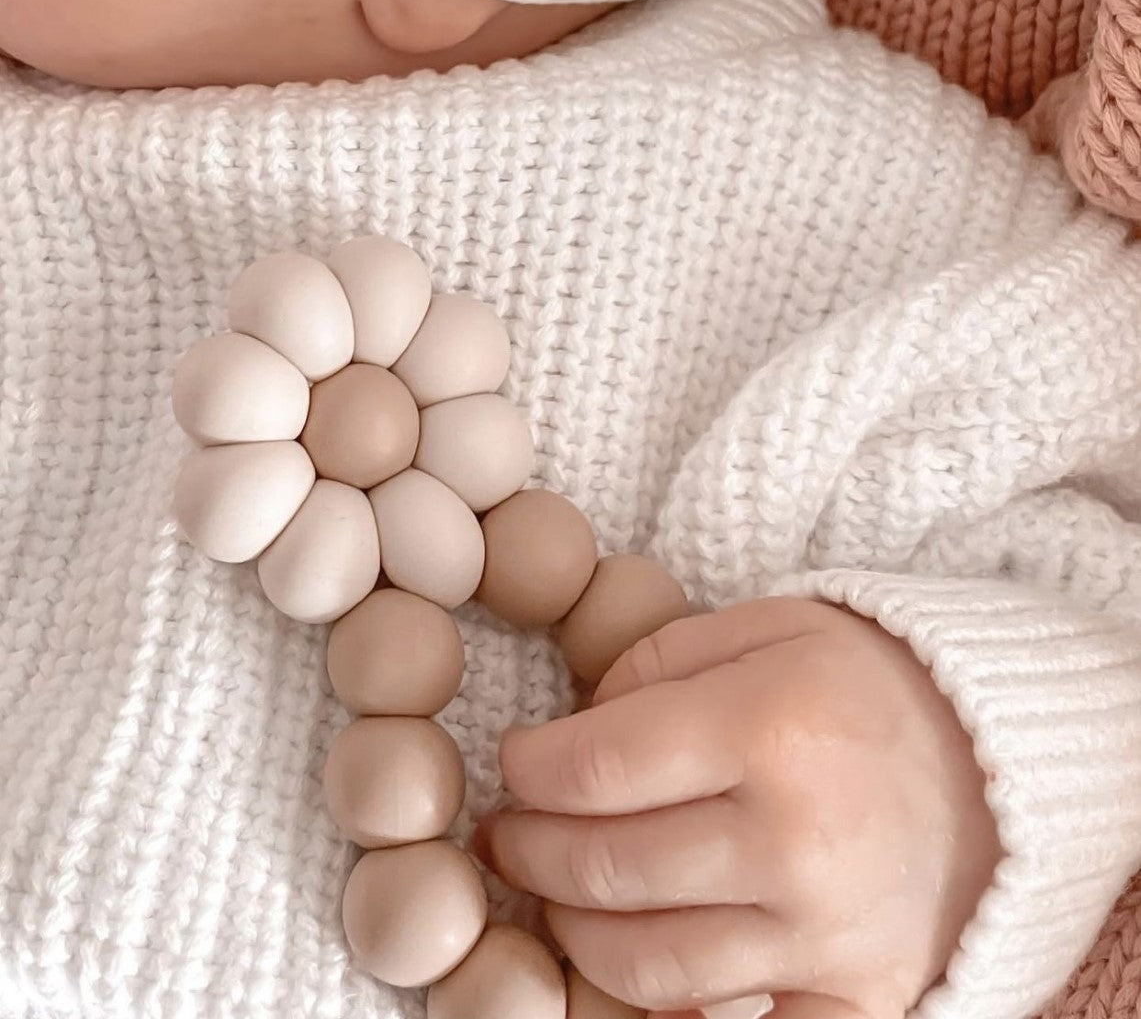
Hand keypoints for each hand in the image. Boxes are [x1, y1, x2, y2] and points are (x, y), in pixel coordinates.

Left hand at [475, 598, 1000, 1018]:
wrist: (1008, 761)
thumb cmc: (869, 680)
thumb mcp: (766, 626)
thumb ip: (656, 663)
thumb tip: (572, 731)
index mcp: (769, 729)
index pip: (594, 769)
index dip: (529, 769)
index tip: (516, 762)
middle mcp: (795, 842)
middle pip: (603, 868)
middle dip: (528, 847)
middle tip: (508, 832)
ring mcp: (826, 935)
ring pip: (642, 962)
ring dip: (572, 926)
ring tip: (556, 888)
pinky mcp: (856, 998)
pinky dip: (659, 1009)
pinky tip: (629, 962)